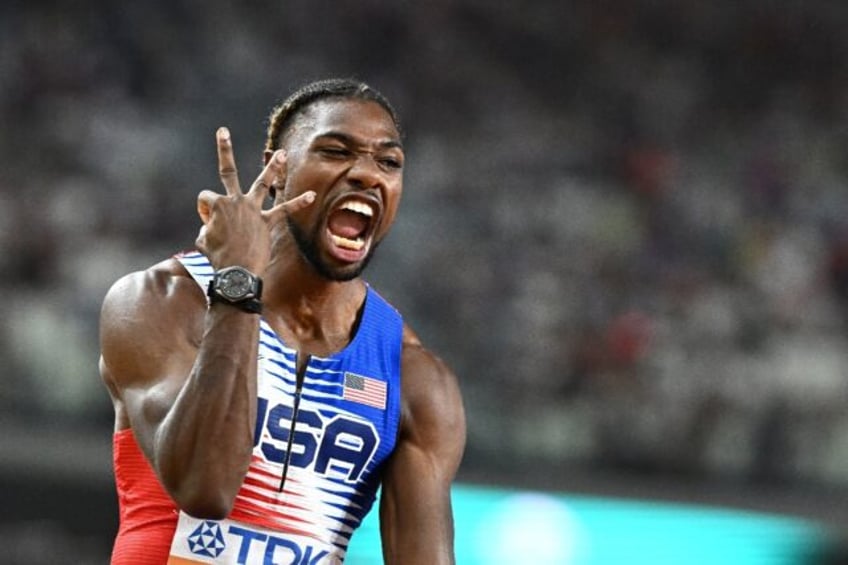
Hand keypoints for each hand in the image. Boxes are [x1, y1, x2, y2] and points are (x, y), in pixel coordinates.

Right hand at [195, 127, 314, 272]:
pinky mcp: (267, 222)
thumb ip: (207, 229)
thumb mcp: (202, 241)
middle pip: (227, 171)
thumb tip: (212, 228)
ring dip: (273, 167)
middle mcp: (235, 201)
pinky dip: (298, 203)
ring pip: (263, 182)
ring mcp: (253, 210)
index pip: (206, 198)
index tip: (207, 225)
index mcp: (216, 205)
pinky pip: (285, 209)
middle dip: (223, 149)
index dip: (203, 211)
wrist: (236, 272)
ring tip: (282, 153)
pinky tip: (311, 195)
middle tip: (223, 131)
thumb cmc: (217, 258)